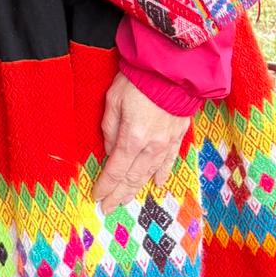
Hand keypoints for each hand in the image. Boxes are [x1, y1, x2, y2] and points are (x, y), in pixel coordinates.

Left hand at [92, 73, 190, 211]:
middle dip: (118, 194)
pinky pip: (169, 161)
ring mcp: (166, 143)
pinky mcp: (178, 136)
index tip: (97, 197)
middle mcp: (150, 146)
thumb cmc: (137, 80)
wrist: (172, 69)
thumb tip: (109, 152)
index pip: (115, 171)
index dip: (106, 186)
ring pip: (149, 173)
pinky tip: (156, 184)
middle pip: (132, 178)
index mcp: (131, 138)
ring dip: (136, 189)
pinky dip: (162, 174)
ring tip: (126, 200)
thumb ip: (109, 129)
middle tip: (108, 207)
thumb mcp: (113, 100)